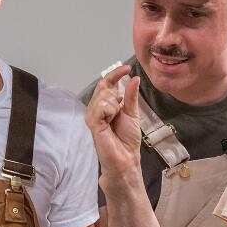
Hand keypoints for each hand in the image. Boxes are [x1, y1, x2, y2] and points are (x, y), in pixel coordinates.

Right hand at [84, 64, 142, 178]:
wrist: (126, 158)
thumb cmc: (127, 140)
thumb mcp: (132, 113)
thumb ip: (131, 96)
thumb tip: (134, 78)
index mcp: (106, 105)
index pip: (107, 83)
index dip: (115, 74)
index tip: (127, 68)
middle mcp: (97, 108)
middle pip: (103, 87)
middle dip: (115, 93)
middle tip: (120, 109)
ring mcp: (93, 116)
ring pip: (101, 96)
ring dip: (113, 104)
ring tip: (115, 119)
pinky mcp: (92, 123)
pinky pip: (99, 107)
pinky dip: (109, 110)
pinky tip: (111, 119)